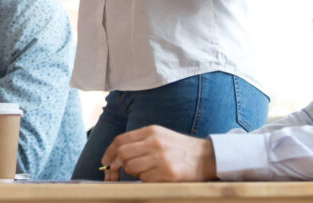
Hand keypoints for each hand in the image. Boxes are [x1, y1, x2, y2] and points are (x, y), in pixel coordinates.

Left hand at [101, 125, 215, 181]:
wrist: (206, 157)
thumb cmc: (180, 148)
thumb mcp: (160, 136)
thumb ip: (140, 141)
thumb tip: (117, 154)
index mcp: (151, 131)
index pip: (121, 140)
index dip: (109, 152)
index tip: (105, 161)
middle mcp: (155, 143)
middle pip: (123, 154)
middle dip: (118, 164)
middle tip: (120, 170)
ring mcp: (161, 158)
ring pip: (132, 168)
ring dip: (134, 173)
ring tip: (146, 171)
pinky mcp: (168, 174)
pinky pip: (145, 180)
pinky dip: (146, 180)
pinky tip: (156, 177)